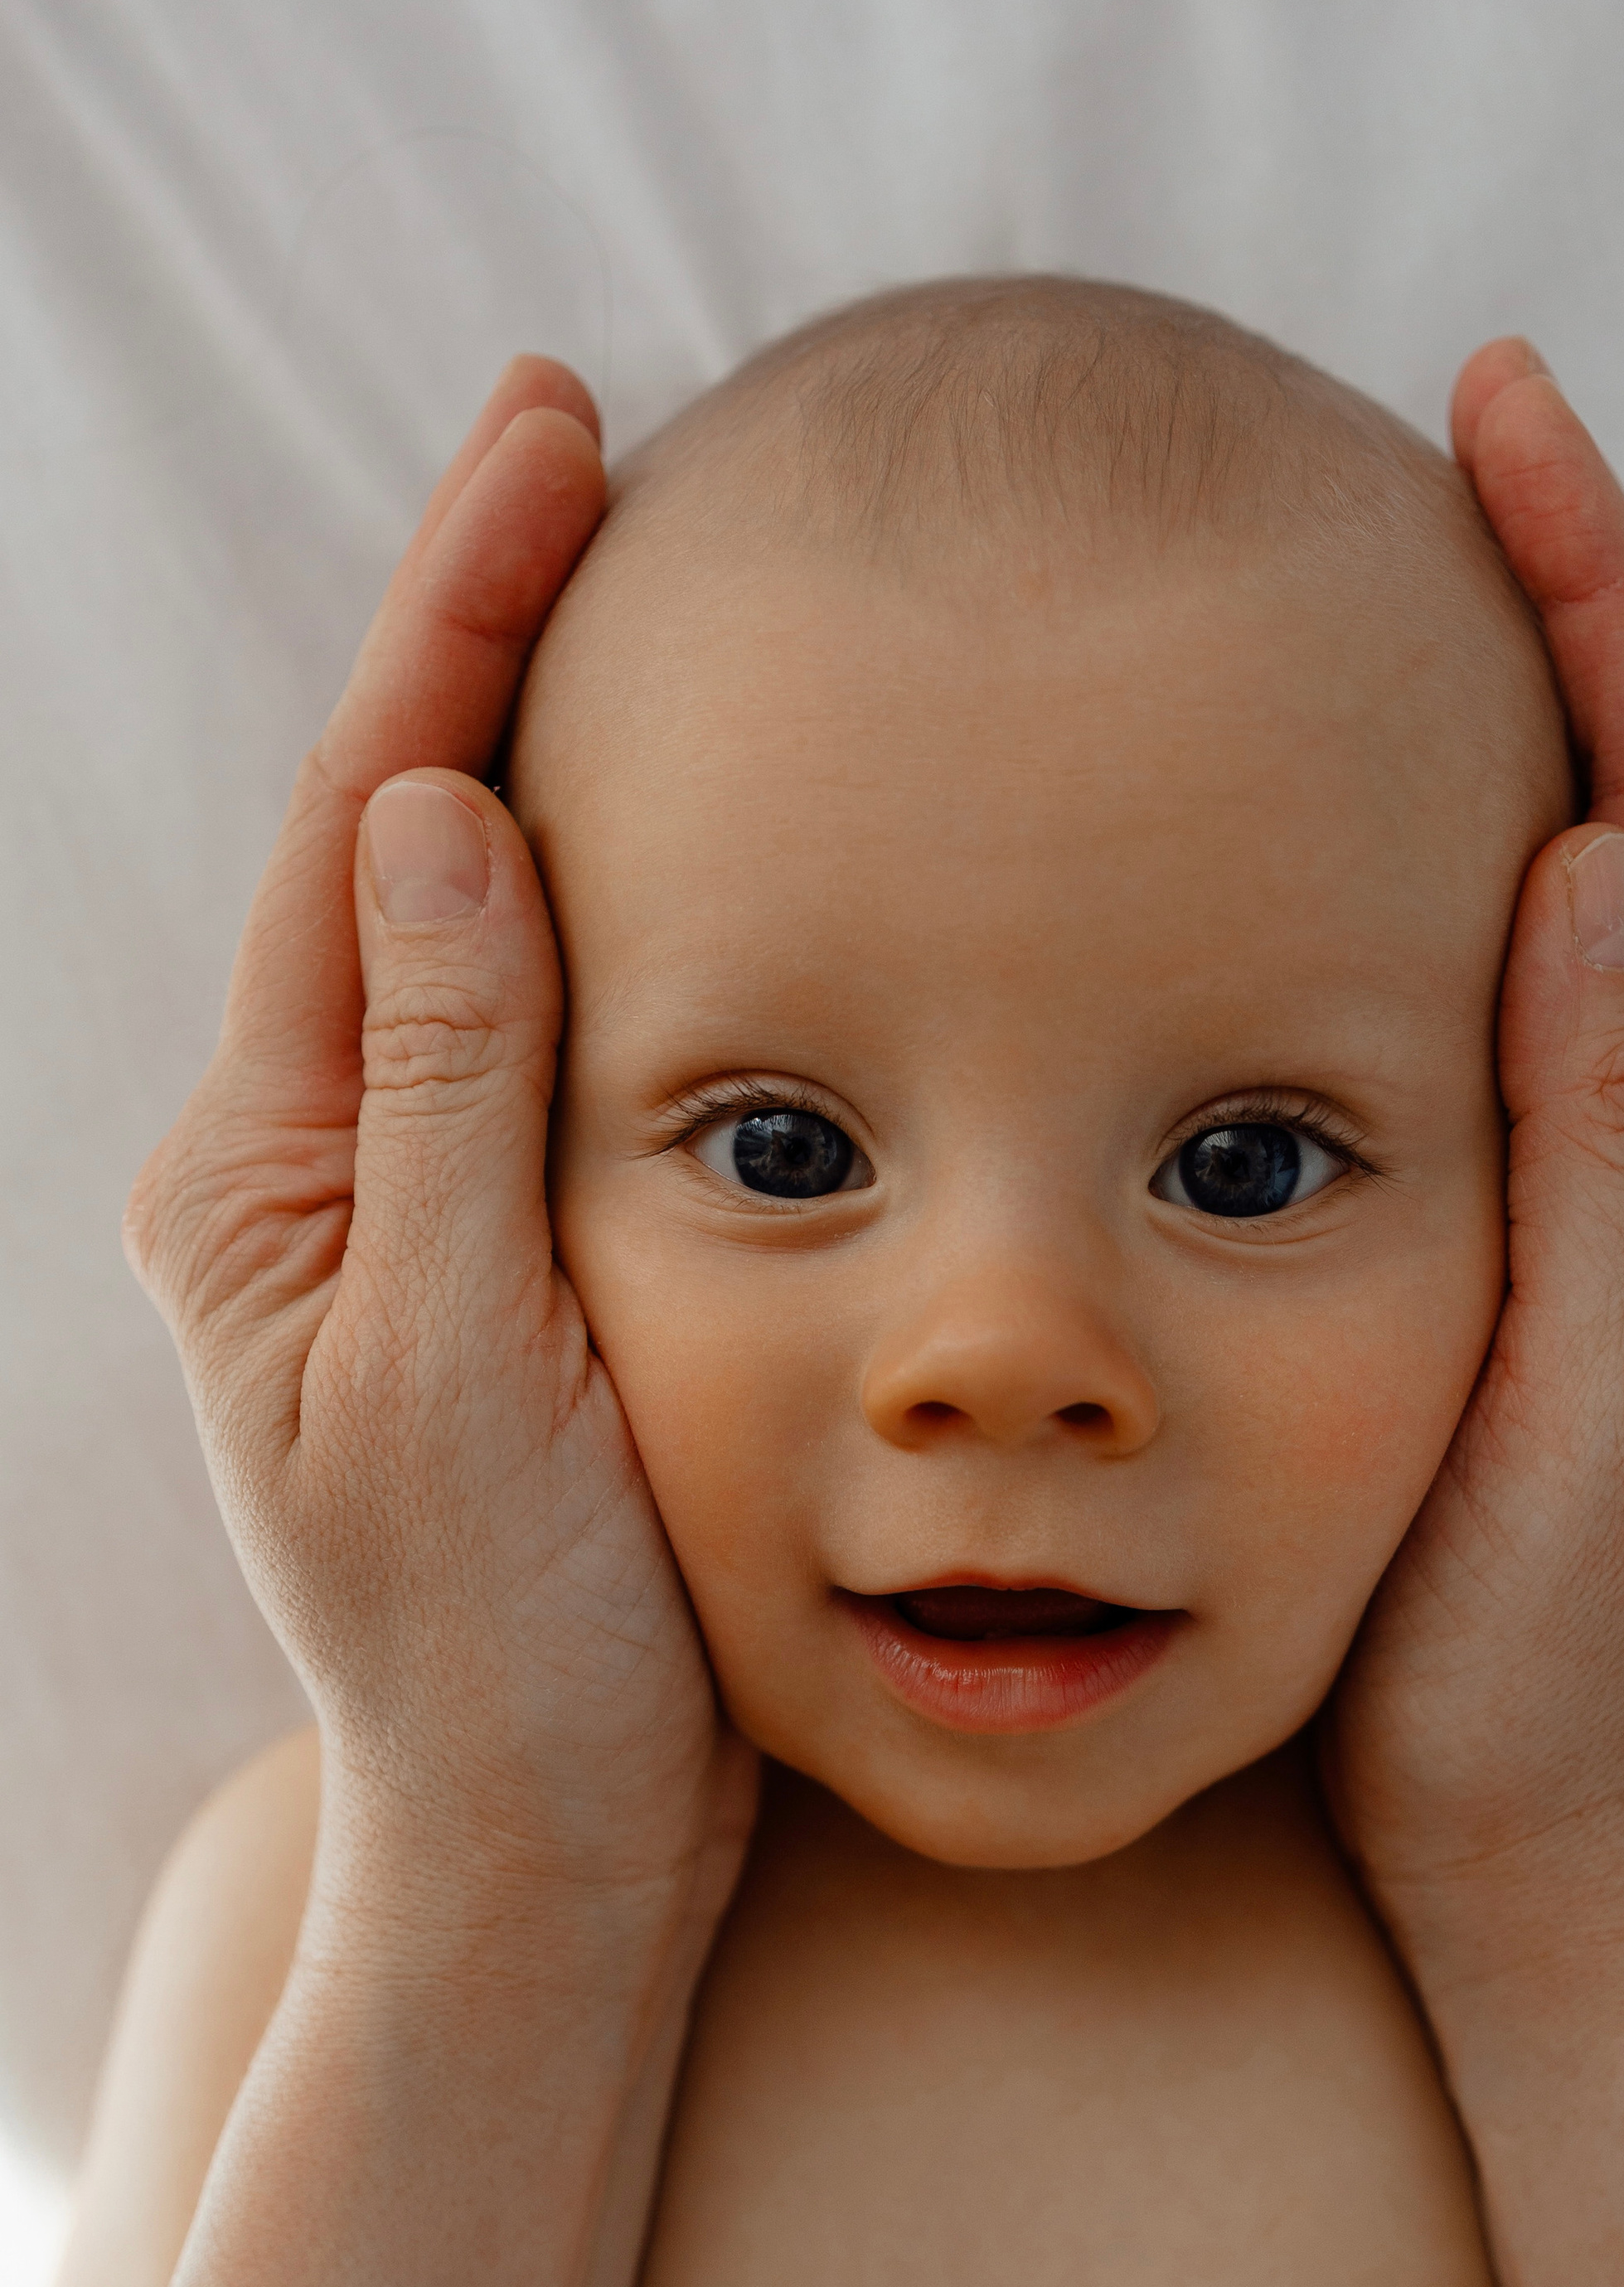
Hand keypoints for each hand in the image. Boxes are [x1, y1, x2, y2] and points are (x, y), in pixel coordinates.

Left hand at [126, 359, 753, 1929]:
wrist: (549, 1850)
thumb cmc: (499, 1654)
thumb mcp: (461, 1369)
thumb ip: (448, 1093)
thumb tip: (427, 810)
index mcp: (267, 1181)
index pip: (359, 841)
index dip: (453, 629)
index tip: (549, 437)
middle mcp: (317, 1174)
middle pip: (398, 849)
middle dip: (485, 645)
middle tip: (587, 444)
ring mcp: (408, 1216)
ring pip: (480, 933)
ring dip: (549, 752)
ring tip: (636, 582)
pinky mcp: (505, 1265)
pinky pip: (553, 1040)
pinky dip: (616, 910)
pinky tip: (693, 836)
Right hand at [1325, 342, 1623, 1956]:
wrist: (1533, 1816)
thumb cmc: (1548, 1649)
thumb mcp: (1593, 1415)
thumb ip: (1607, 1157)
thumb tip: (1590, 868)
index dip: (1597, 612)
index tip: (1501, 430)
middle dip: (1564, 608)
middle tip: (1450, 439)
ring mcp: (1604, 1190)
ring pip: (1567, 894)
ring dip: (1508, 720)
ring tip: (1389, 581)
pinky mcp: (1525, 1239)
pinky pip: (1495, 1004)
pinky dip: (1440, 873)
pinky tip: (1329, 839)